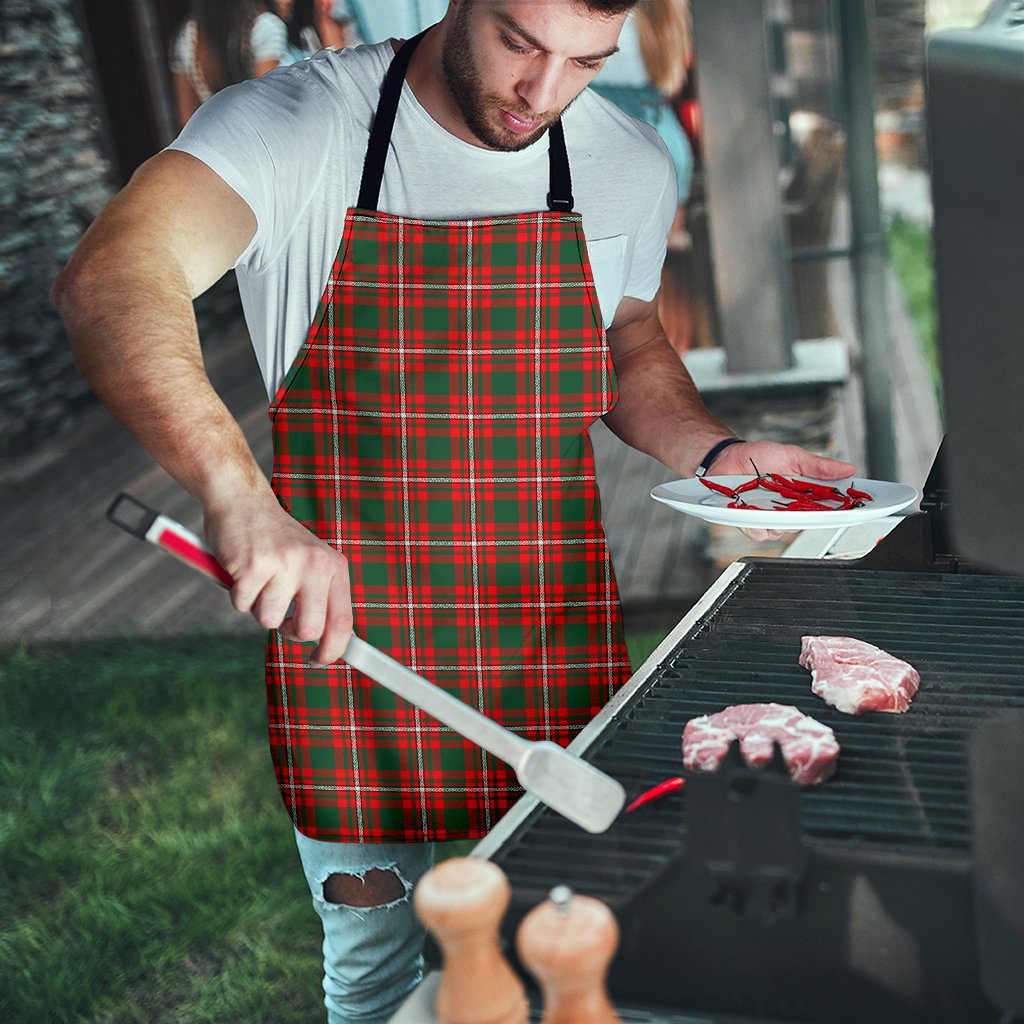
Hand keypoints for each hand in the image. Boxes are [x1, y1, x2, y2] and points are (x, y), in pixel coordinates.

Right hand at [203, 494, 352, 664]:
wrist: (243, 501)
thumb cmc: (275, 541)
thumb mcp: (311, 563)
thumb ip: (321, 598)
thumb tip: (328, 644)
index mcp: (334, 566)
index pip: (343, 621)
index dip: (333, 650)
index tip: (319, 661)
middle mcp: (315, 564)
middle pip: (309, 630)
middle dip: (289, 631)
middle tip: (280, 614)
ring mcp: (285, 564)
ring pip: (269, 620)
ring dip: (258, 607)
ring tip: (259, 579)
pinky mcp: (254, 566)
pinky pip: (242, 605)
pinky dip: (237, 595)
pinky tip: (243, 571)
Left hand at [707, 440, 856, 542]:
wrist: (727, 457)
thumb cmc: (759, 456)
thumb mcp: (793, 456)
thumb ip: (819, 466)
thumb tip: (848, 468)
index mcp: (804, 495)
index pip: (829, 508)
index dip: (844, 510)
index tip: (857, 509)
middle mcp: (790, 510)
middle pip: (809, 523)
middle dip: (810, 515)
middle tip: (805, 501)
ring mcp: (771, 518)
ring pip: (784, 531)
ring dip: (780, 518)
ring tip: (771, 499)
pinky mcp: (751, 523)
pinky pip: (760, 532)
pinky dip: (757, 522)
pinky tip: (753, 508)